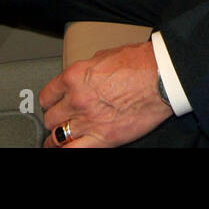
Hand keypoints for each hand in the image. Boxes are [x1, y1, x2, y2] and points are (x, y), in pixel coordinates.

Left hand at [39, 41, 173, 147]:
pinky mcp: (104, 138)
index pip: (47, 95)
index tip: (51, 105)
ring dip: (57, 139)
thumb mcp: (104, 56)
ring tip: (57, 141)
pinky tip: (67, 150)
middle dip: (54, 119)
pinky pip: (74, 152)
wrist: (161, 77)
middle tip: (58, 121)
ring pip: (56, 138)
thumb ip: (87, 70)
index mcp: (75, 77)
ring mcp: (89, 121)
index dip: (49, 102)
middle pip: (50, 118)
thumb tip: (82, 78)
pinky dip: (67, 152)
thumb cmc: (140, 63)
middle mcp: (77, 100)